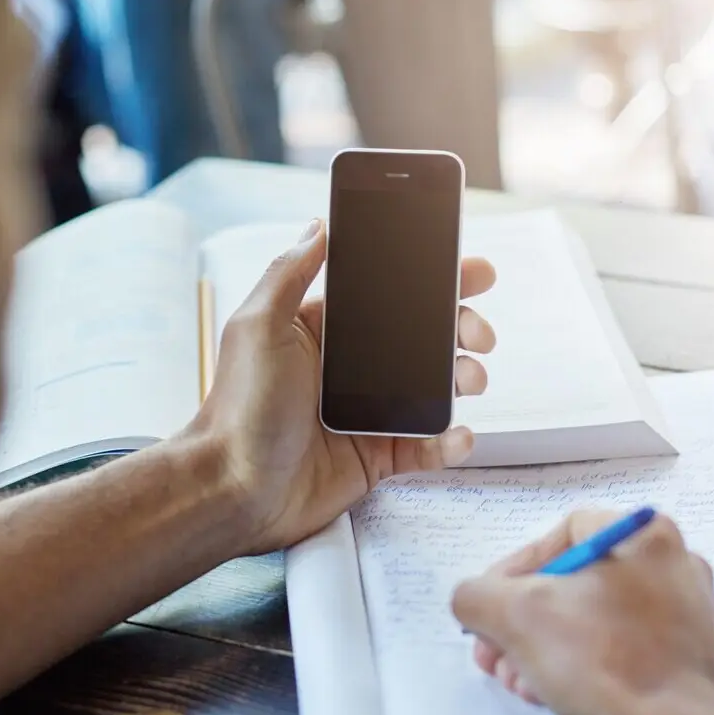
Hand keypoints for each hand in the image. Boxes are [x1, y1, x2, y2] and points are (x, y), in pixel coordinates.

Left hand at [194, 218, 496, 555]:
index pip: (388, 297)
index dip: (432, 284)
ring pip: (433, 389)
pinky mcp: (376, 457)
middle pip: (422, 340)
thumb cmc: (238, 409)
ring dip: (463, 379)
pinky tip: (458, 434)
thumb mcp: (258, 327)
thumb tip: (319, 225)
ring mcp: (366, 413)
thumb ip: (289, 272)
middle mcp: (349, 369)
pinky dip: (448, 441)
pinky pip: (425, 446)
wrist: (234, 489)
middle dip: (461, 330)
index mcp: (324, 332)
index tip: (470, 273)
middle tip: (479, 333)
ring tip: (471, 379)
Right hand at [451, 510, 713, 714]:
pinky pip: (628, 648)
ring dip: (549, 649)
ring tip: (524, 684)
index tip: (491, 611)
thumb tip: (473, 600)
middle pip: (576, 583)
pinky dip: (589, 665)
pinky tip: (561, 694)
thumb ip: (477, 595)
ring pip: (599, 619)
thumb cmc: (600, 659)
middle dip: (526, 622)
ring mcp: (691, 612)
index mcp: (643, 534)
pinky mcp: (694, 657)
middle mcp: (676, 563)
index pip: (560, 536)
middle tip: (500, 657)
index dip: (513, 571)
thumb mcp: (514, 615)